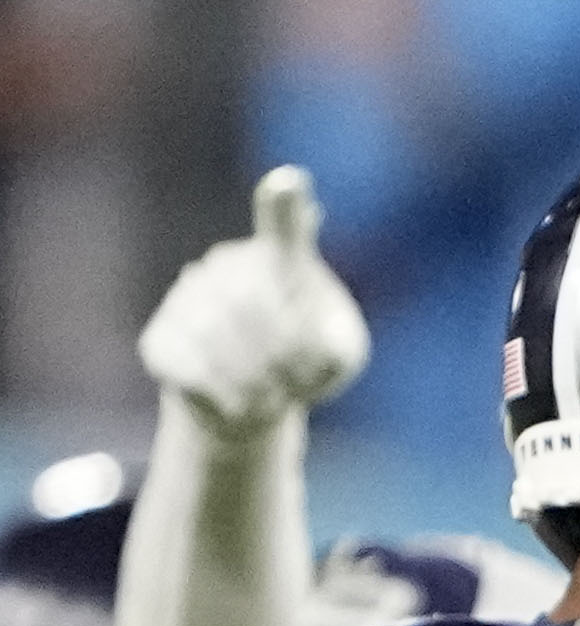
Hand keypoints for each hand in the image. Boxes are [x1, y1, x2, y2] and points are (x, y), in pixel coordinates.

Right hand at [137, 167, 369, 433]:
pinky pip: (190, 369)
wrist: (249, 400)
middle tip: (297, 386)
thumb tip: (315, 342)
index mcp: (280, 261)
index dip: (284, 206)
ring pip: (219, 341)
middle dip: (283, 356)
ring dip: (256, 382)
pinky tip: (239, 405)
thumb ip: (332, 347)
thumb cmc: (303, 367)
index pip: (282, 227)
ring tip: (274, 400)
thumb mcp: (336, 357)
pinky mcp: (160, 339)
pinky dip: (223, 396)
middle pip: (253, 306)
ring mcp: (187, 298)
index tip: (290, 183)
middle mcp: (227, 266)